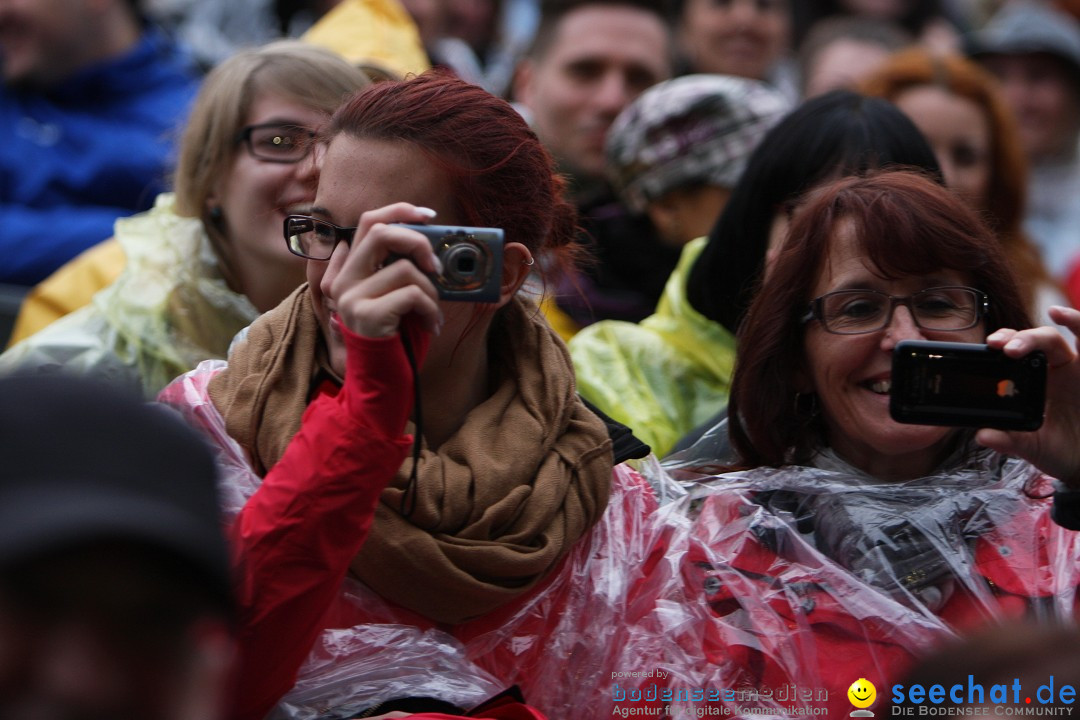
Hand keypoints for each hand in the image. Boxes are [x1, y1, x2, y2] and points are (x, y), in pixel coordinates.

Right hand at [329, 203, 443, 337]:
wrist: (380, 385)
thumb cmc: (396, 341)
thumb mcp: (398, 300)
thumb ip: (401, 270)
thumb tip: (430, 245)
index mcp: (350, 272)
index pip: (368, 223)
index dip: (399, 211)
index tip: (428, 216)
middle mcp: (344, 281)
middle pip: (381, 232)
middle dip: (419, 242)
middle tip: (436, 266)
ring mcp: (352, 297)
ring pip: (404, 268)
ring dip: (431, 291)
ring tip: (432, 312)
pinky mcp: (367, 315)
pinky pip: (412, 294)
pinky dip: (431, 309)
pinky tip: (432, 326)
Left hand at [977, 306, 1079, 487]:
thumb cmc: (1058, 448)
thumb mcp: (1030, 446)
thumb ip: (1007, 440)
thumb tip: (983, 435)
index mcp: (1032, 379)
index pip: (1015, 351)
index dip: (1004, 343)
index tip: (989, 344)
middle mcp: (1053, 368)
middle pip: (1035, 341)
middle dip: (1019, 337)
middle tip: (1002, 346)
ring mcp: (1075, 369)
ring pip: (1063, 338)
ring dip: (1053, 328)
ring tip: (1049, 318)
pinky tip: (1068, 315)